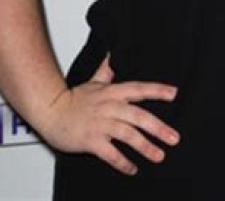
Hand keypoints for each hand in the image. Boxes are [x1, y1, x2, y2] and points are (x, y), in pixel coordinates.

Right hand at [38, 55, 180, 174]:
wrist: (50, 112)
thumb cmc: (73, 98)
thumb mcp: (94, 81)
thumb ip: (107, 69)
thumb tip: (114, 54)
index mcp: (112, 92)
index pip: (139, 89)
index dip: (157, 90)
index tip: (174, 93)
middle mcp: (109, 107)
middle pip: (138, 116)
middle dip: (158, 128)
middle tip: (174, 138)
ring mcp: (100, 124)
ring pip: (128, 135)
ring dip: (145, 147)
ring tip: (159, 156)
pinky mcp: (91, 141)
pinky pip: (110, 153)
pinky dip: (122, 162)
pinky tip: (132, 169)